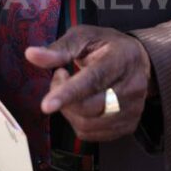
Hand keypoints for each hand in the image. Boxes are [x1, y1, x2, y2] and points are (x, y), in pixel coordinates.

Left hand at [25, 24, 153, 142]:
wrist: (139, 61)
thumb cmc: (107, 46)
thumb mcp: (84, 37)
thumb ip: (59, 48)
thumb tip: (31, 54)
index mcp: (121, 59)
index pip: (94, 80)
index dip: (68, 93)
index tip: (46, 105)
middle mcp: (132, 87)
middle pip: (89, 107)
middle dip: (63, 97)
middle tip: (60, 76)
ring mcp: (133, 109)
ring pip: (88, 124)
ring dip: (68, 111)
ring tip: (70, 90)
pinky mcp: (128, 125)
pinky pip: (92, 134)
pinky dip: (77, 121)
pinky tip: (80, 104)